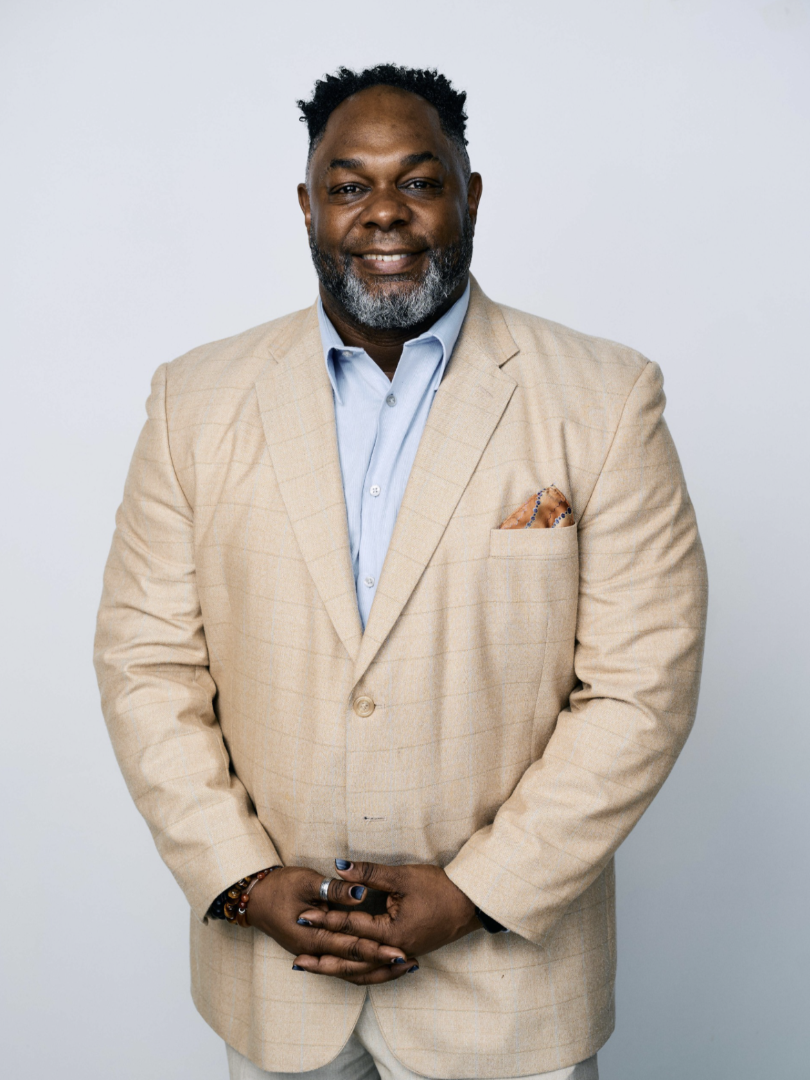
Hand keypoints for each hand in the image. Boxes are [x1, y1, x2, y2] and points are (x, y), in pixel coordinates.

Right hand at [246, 866, 414, 983]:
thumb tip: (361, 893)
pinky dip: (364, 967)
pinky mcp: (317, 950)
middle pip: (354, 965)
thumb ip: (335, 890)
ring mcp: (315, 954)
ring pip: (351, 971)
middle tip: (410, 962)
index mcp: (311, 937)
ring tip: (404, 966)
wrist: (255, 898)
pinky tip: (383, 963)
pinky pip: (344, 966)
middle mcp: (314, 952)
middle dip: (383, 964)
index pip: (350, 946)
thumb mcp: (307, 882)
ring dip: (377, 970)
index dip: (376, 949)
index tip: (399, 950)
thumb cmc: (280, 887)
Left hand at [294, 861, 481, 970]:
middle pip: (353, 960)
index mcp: (393, 933)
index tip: (302, 917)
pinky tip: (345, 969)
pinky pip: (376, 970)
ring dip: (337, 969)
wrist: (471, 903)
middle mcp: (395, 951)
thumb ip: (368, 874)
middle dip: (323, 957)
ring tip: (313, 969)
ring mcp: (401, 957)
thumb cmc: (439, 887)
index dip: (325, 920)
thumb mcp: (402, 876)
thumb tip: (338, 868)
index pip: (351, 928)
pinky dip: (358, 971)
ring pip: (363, 971)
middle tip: (297, 958)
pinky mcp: (405, 955)